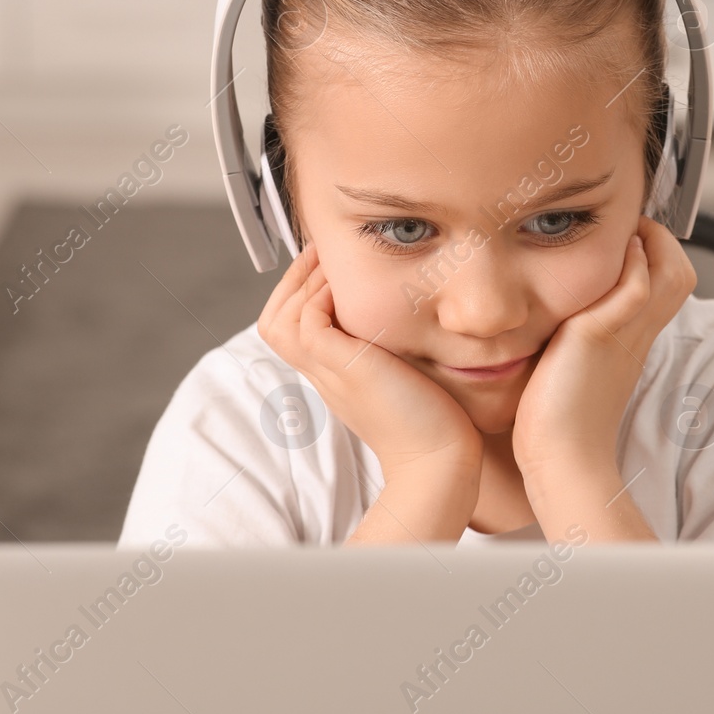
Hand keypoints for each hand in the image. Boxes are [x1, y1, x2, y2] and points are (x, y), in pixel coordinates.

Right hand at [258, 244, 483, 483]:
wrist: (439, 461)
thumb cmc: (433, 420)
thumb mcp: (400, 373)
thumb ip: (387, 347)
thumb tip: (401, 309)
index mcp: (331, 374)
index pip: (288, 327)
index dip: (298, 292)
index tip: (326, 264)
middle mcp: (323, 374)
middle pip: (273, 322)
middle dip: (293, 280)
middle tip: (321, 252)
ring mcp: (330, 374)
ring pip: (281, 321)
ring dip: (305, 284)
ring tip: (333, 263)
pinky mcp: (347, 369)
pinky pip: (309, 323)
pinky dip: (320, 298)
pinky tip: (349, 289)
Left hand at [512, 215, 696, 474]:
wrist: (560, 459)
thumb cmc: (555, 424)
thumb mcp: (571, 368)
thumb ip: (573, 340)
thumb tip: (553, 321)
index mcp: (631, 341)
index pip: (664, 286)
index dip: (654, 256)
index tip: (627, 241)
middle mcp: (636, 334)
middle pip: (679, 273)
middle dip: (660, 240)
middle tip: (629, 229)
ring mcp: (624, 333)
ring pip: (671, 271)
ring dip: (652, 241)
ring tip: (624, 234)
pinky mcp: (600, 333)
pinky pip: (639, 284)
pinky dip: (634, 261)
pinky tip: (613, 254)